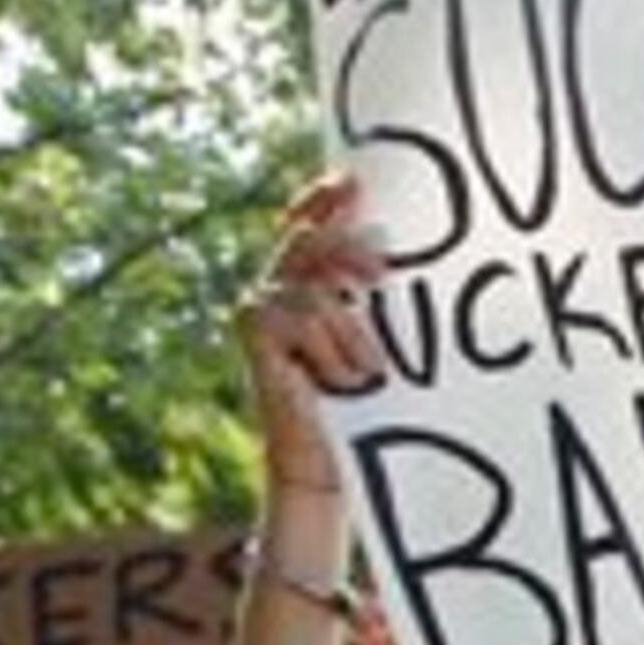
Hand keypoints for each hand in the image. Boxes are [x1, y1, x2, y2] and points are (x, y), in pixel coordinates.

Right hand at [233, 169, 387, 496]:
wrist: (328, 464)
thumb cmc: (365, 408)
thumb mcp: (376, 342)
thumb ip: (370, 298)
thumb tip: (389, 245)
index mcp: (302, 286)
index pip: (306, 226)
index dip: (323, 200)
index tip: (352, 181)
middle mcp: (273, 289)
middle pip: (309, 241)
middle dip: (347, 248)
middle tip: (381, 274)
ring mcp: (258, 307)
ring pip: (317, 289)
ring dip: (353, 338)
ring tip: (365, 376)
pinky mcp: (254, 330)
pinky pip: (307, 316)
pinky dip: (336, 354)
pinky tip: (340, 385)